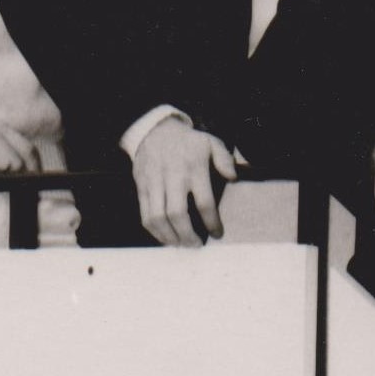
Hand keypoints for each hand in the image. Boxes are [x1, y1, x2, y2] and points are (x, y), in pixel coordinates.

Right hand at [133, 113, 237, 246]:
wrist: (155, 130)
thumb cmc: (188, 142)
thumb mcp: (210, 143)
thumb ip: (224, 159)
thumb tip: (233, 178)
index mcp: (193, 168)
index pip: (204, 202)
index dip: (211, 222)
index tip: (217, 234)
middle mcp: (172, 176)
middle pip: (177, 214)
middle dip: (187, 235)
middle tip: (196, 245)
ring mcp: (154, 182)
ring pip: (158, 217)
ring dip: (169, 236)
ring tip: (180, 244)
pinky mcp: (141, 186)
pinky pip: (145, 214)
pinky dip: (154, 230)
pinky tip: (165, 236)